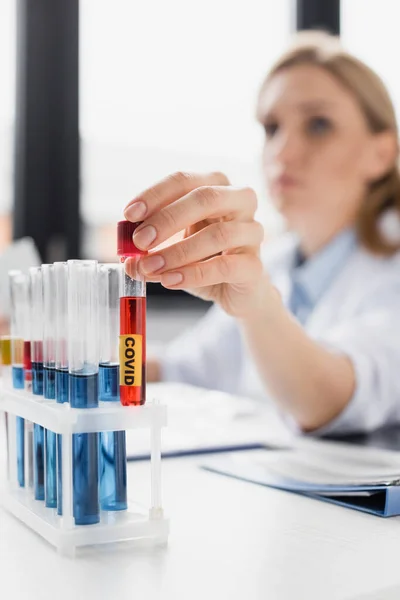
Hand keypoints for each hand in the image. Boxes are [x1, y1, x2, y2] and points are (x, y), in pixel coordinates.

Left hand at [124, 172, 269, 317]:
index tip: (129, 215)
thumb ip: (150, 248)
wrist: (238, 291)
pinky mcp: (254, 265)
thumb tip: (127, 259)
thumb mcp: (173, 246)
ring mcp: (252, 233)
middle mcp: (240, 203)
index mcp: (217, 187)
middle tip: (140, 240)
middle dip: (168, 219)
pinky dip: (193, 274)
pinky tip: (170, 281)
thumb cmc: (204, 259)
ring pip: (217, 234)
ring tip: (149, 267)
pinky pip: (225, 266)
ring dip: (177, 252)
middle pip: (206, 198)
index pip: (184, 180)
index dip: (154, 195)